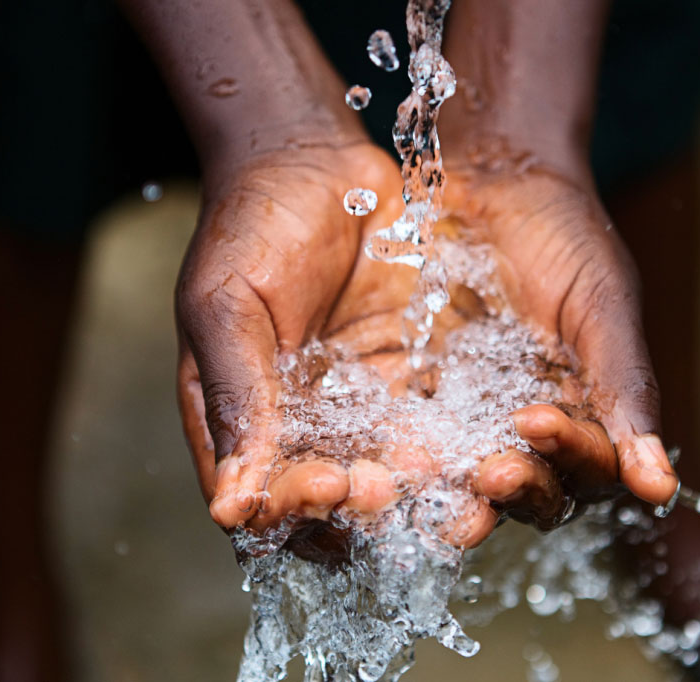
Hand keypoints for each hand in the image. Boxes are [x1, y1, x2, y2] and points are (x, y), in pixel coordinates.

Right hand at [175, 143, 559, 551]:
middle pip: (332, 498)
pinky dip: (452, 441)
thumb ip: (235, 399)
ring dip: (412, 485)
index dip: (295, 508)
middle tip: (390, 488)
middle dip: (361, 504)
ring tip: (435, 472)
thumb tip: (231, 508)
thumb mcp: (225, 308)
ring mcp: (361, 405)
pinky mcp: (412, 377)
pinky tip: (474, 443)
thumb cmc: (249, 226)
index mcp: (242, 421)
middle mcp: (303, 427)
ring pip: (388, 469)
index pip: (264, 498)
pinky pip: (434, 422)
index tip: (329, 486)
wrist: (314, 163)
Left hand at [442, 159, 680, 508]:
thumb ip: (627, 388)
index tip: (538, 422)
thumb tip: (660, 488)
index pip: (591, 465)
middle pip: (534, 487)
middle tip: (491, 470)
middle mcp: (535, 425)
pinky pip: (418, 437)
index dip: (570, 454)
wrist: (496, 179)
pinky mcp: (423, 398)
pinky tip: (394, 452)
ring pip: (474, 476)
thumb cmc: (564, 234)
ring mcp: (476, 415)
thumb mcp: (602, 304)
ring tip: (442, 476)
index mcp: (590, 411)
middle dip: (517, 484)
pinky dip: (411, 452)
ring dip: (462, 484)